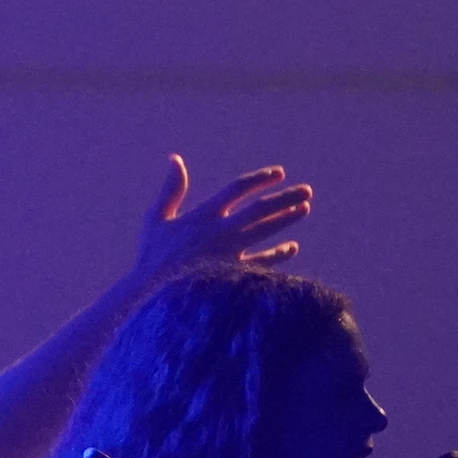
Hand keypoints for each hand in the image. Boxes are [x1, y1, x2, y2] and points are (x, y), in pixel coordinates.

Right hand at [129, 155, 310, 285]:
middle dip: (284, 198)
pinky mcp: (234, 276)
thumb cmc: (152, 259)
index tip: (278, 174)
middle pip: (260, 209)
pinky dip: (279, 254)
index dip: (260, 179)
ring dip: (286, 219)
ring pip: (265, 231)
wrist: (154, 298)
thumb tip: (175, 159)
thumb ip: (170, 190)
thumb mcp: (156, 220)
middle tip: (306, 191)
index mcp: (203, 215)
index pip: (238, 189)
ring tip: (304, 209)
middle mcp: (221, 231)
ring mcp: (230, 254)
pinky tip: (292, 248)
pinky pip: (263, 262)